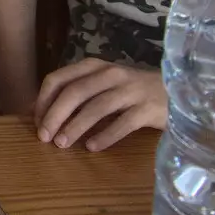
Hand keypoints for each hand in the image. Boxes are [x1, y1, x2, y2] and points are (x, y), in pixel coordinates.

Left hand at [33, 58, 166, 151]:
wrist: (178, 92)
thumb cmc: (132, 91)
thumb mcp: (102, 85)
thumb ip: (76, 93)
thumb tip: (40, 112)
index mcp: (93, 67)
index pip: (58, 79)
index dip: (44, 101)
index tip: (36, 122)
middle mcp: (110, 74)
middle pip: (74, 93)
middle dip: (55, 115)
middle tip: (44, 137)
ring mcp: (131, 90)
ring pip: (96, 107)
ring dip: (75, 127)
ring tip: (62, 144)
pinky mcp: (148, 108)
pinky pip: (123, 123)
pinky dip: (105, 136)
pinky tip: (93, 147)